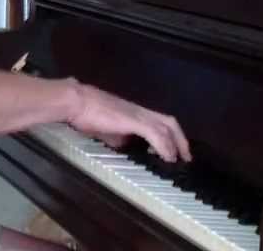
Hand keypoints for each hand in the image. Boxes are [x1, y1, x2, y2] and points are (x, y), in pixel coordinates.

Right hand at [67, 82, 191, 162]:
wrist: (77, 102)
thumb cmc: (88, 113)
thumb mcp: (108, 129)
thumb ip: (121, 137)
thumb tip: (127, 146)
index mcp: (135, 113)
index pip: (161, 122)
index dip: (171, 137)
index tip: (175, 153)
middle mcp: (141, 111)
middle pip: (170, 122)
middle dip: (180, 141)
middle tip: (185, 158)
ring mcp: (138, 114)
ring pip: (166, 127)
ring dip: (176, 145)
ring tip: (179, 160)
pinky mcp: (134, 120)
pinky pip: (156, 133)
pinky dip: (164, 146)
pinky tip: (167, 157)